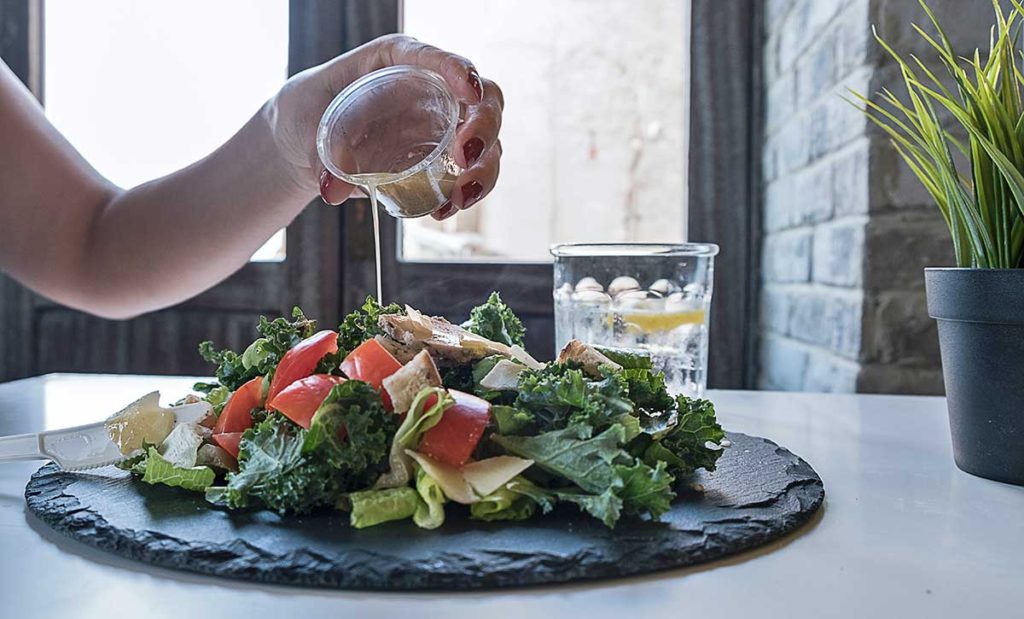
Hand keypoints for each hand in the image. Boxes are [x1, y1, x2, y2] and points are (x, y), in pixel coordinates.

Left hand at [266, 34, 503, 219]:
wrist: (306, 142)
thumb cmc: (308, 113)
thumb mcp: (307, 126)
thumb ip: (321, 156)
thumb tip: (333, 191)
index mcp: (398, 61)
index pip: (436, 59)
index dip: (458, 70)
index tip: (468, 91)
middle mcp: (431, 89)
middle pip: (482, 98)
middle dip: (484, 126)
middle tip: (465, 156)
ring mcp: (443, 125)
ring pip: (487, 140)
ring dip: (483, 170)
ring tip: (460, 197)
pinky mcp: (443, 159)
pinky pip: (470, 173)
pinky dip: (467, 192)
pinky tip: (444, 210)